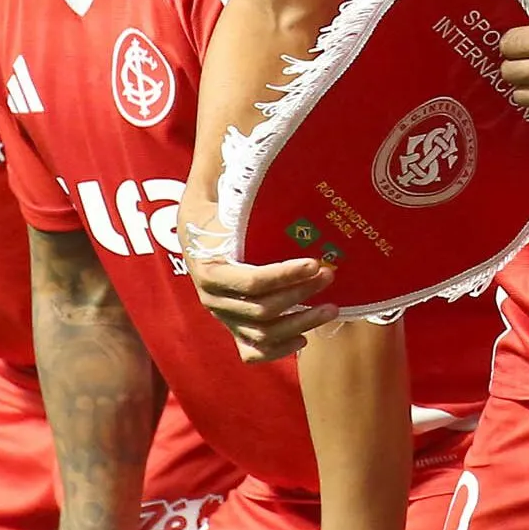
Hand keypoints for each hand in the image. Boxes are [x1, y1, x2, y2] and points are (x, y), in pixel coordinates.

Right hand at [183, 201, 338, 360]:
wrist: (197, 233)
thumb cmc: (221, 215)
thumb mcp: (229, 207)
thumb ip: (251, 205)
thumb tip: (290, 178)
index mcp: (211, 271)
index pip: (252, 282)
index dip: (286, 275)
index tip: (315, 263)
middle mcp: (214, 300)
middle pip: (262, 310)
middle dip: (300, 294)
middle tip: (330, 276)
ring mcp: (224, 318)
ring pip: (261, 335)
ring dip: (300, 323)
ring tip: (331, 308)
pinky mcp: (233, 328)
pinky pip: (252, 351)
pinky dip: (278, 350)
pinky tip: (303, 340)